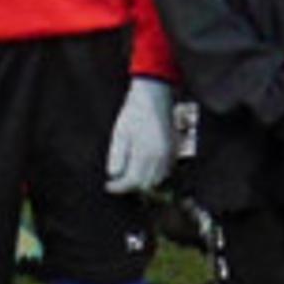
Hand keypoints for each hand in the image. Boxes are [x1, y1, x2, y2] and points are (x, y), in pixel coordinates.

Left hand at [105, 77, 176, 195]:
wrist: (155, 95)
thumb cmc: (134, 112)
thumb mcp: (120, 133)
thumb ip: (117, 156)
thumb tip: (114, 176)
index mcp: (146, 152)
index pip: (132, 182)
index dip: (119, 187)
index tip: (108, 186)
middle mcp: (161, 157)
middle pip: (147, 185)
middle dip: (131, 188)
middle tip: (118, 184)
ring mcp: (170, 154)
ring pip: (158, 182)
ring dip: (144, 185)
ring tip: (129, 180)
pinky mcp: (174, 151)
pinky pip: (166, 173)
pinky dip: (155, 178)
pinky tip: (143, 172)